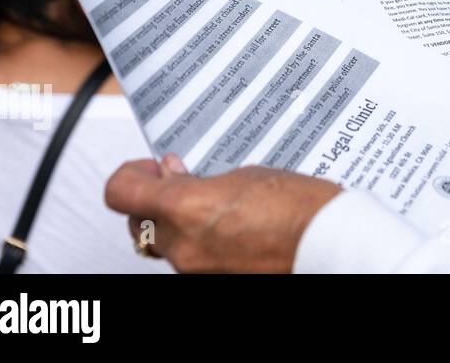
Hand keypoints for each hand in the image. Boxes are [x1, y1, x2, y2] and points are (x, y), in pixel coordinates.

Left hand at [104, 154, 340, 273]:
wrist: (329, 245)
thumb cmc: (300, 207)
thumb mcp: (246, 175)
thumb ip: (199, 179)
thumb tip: (173, 176)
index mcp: (185, 208)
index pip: (121, 192)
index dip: (132, 175)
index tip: (150, 168)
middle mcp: (181, 245)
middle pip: (138, 222)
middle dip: (156, 200)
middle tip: (186, 181)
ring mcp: (195, 270)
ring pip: (166, 242)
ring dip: (181, 223)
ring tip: (221, 206)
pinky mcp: (211, 282)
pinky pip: (191, 258)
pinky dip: (202, 242)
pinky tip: (233, 228)